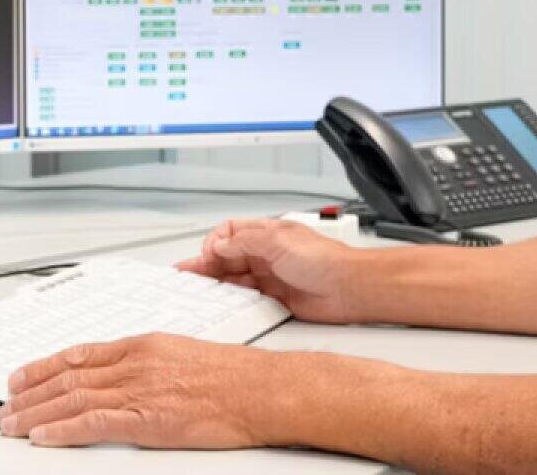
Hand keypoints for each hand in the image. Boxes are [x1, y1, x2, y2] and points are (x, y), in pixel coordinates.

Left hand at [0, 333, 300, 447]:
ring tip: (11, 424)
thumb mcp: (182, 354)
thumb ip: (147, 364)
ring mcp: (139, 389)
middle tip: (5, 406)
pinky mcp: (147, 418)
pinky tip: (42, 436)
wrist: (262, 390)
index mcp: (142, 345)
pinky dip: (62, 430)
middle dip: (30, 392)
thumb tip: (123, 377)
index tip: (21, 375)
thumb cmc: (233, 377)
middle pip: (68, 376)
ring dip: (35, 412)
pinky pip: (93, 423)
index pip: (79, 354)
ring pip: (72, 398)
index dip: (43, 366)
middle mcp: (134, 363)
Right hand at [175, 218, 367, 323]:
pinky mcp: (275, 298)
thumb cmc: (324, 260)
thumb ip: (243, 242)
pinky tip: (223, 303)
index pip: (229, 233)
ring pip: (234, 278)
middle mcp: (266, 254)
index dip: (213, 243)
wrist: (349, 288)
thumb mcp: (276, 241)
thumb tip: (218, 245)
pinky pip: (247, 298)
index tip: (204, 257)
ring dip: (216, 283)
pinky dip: (232, 300)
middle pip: (227, 257)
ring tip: (197, 290)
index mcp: (266, 233)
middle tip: (187, 276)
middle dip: (206, 265)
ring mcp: (270, 276)